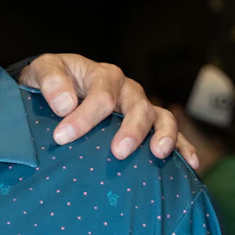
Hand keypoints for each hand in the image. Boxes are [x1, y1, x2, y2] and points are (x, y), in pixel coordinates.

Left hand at [18, 54, 197, 166]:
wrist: (58, 86)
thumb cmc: (53, 80)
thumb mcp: (44, 69)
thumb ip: (51, 80)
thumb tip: (65, 104)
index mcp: (103, 76)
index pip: (102, 96)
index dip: (84, 117)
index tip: (62, 137)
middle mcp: (127, 91)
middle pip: (138, 107)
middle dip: (130, 130)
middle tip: (118, 152)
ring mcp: (141, 108)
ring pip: (161, 118)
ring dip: (164, 135)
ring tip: (158, 154)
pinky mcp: (148, 125)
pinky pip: (173, 134)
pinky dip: (184, 147)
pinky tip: (190, 165)